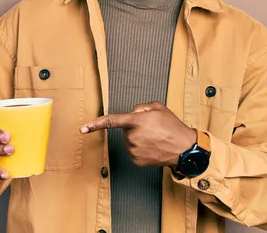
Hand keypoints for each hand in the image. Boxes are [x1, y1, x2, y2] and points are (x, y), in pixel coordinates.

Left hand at [80, 101, 195, 167]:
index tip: (83, 129)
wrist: (184, 148)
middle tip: (152, 128)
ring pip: (129, 141)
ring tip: (155, 138)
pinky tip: (153, 147)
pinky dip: (141, 148)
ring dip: (138, 138)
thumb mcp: (158, 107)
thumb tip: (132, 113)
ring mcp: (133, 150)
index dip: (95, 124)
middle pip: (126, 130)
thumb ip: (141, 107)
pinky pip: (133, 151)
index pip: (111, 121)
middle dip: (135, 127)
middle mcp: (132, 137)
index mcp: (136, 122)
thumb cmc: (172, 126)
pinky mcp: (136, 161)